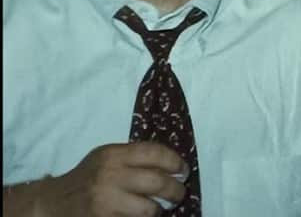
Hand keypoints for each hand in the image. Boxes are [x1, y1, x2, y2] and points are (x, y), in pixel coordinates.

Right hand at [22, 142, 186, 216]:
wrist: (54, 203)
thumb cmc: (88, 177)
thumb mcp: (107, 158)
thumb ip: (134, 157)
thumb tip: (174, 165)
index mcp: (113, 155)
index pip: (154, 153)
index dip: (175, 162)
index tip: (183, 170)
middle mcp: (110, 176)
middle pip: (157, 182)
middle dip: (175, 190)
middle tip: (179, 193)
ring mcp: (105, 202)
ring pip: (149, 209)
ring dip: (159, 210)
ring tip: (160, 208)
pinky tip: (143, 215)